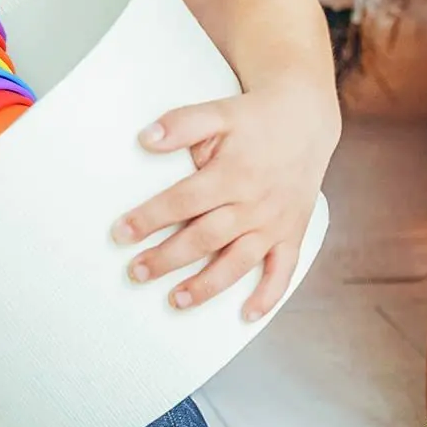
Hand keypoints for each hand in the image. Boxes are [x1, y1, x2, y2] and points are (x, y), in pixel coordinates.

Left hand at [111, 78, 339, 321]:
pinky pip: (282, 271)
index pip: (183, 201)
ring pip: (238, 262)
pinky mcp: (292, 233)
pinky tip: (245, 315)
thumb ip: (182, 124)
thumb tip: (145, 138)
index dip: (149, 218)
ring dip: (207, 285)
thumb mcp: (218, 112)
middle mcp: (254, 203)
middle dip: (167, 258)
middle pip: (205, 238)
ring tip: (175, 300)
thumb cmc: (254, 118)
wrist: (306, 119)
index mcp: (233, 174)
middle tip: (135, 273)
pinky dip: (267, 295)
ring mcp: (275, 223)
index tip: (120, 233)